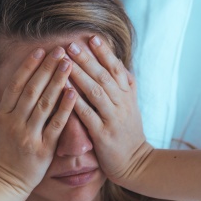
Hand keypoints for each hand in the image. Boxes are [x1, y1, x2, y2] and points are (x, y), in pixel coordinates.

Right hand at [0, 47, 76, 196]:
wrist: (2, 184)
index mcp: (1, 115)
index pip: (16, 85)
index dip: (28, 66)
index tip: (40, 51)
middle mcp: (14, 123)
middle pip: (32, 90)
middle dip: (47, 68)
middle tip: (61, 51)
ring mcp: (29, 136)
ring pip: (45, 104)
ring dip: (58, 82)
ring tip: (69, 65)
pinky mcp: (43, 150)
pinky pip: (56, 126)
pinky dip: (65, 109)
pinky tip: (73, 93)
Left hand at [66, 35, 152, 184]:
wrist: (135, 163)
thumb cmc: (128, 133)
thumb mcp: (131, 107)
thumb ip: (126, 86)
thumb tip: (121, 65)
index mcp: (127, 95)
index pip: (116, 69)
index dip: (105, 53)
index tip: (92, 37)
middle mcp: (121, 104)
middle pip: (104, 76)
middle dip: (88, 59)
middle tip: (71, 44)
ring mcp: (113, 119)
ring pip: (96, 92)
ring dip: (80, 75)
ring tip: (66, 62)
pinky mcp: (103, 135)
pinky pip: (88, 115)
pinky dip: (76, 102)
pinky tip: (64, 91)